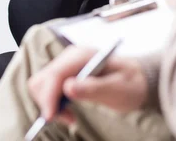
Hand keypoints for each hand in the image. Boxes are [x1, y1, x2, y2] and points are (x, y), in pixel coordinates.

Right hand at [27, 45, 147, 124]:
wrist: (135, 80)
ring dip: (49, 104)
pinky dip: (52, 104)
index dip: (49, 96)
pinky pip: (47, 90)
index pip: (55, 74)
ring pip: (40, 85)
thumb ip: (95, 88)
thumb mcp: (119, 88)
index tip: (51, 117)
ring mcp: (64, 65)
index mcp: (82, 56)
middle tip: (68, 118)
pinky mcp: (63, 75)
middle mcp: (69, 57)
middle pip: (42, 79)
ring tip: (70, 116)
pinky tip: (68, 111)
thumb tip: (68, 88)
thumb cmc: (130, 83)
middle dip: (47, 102)